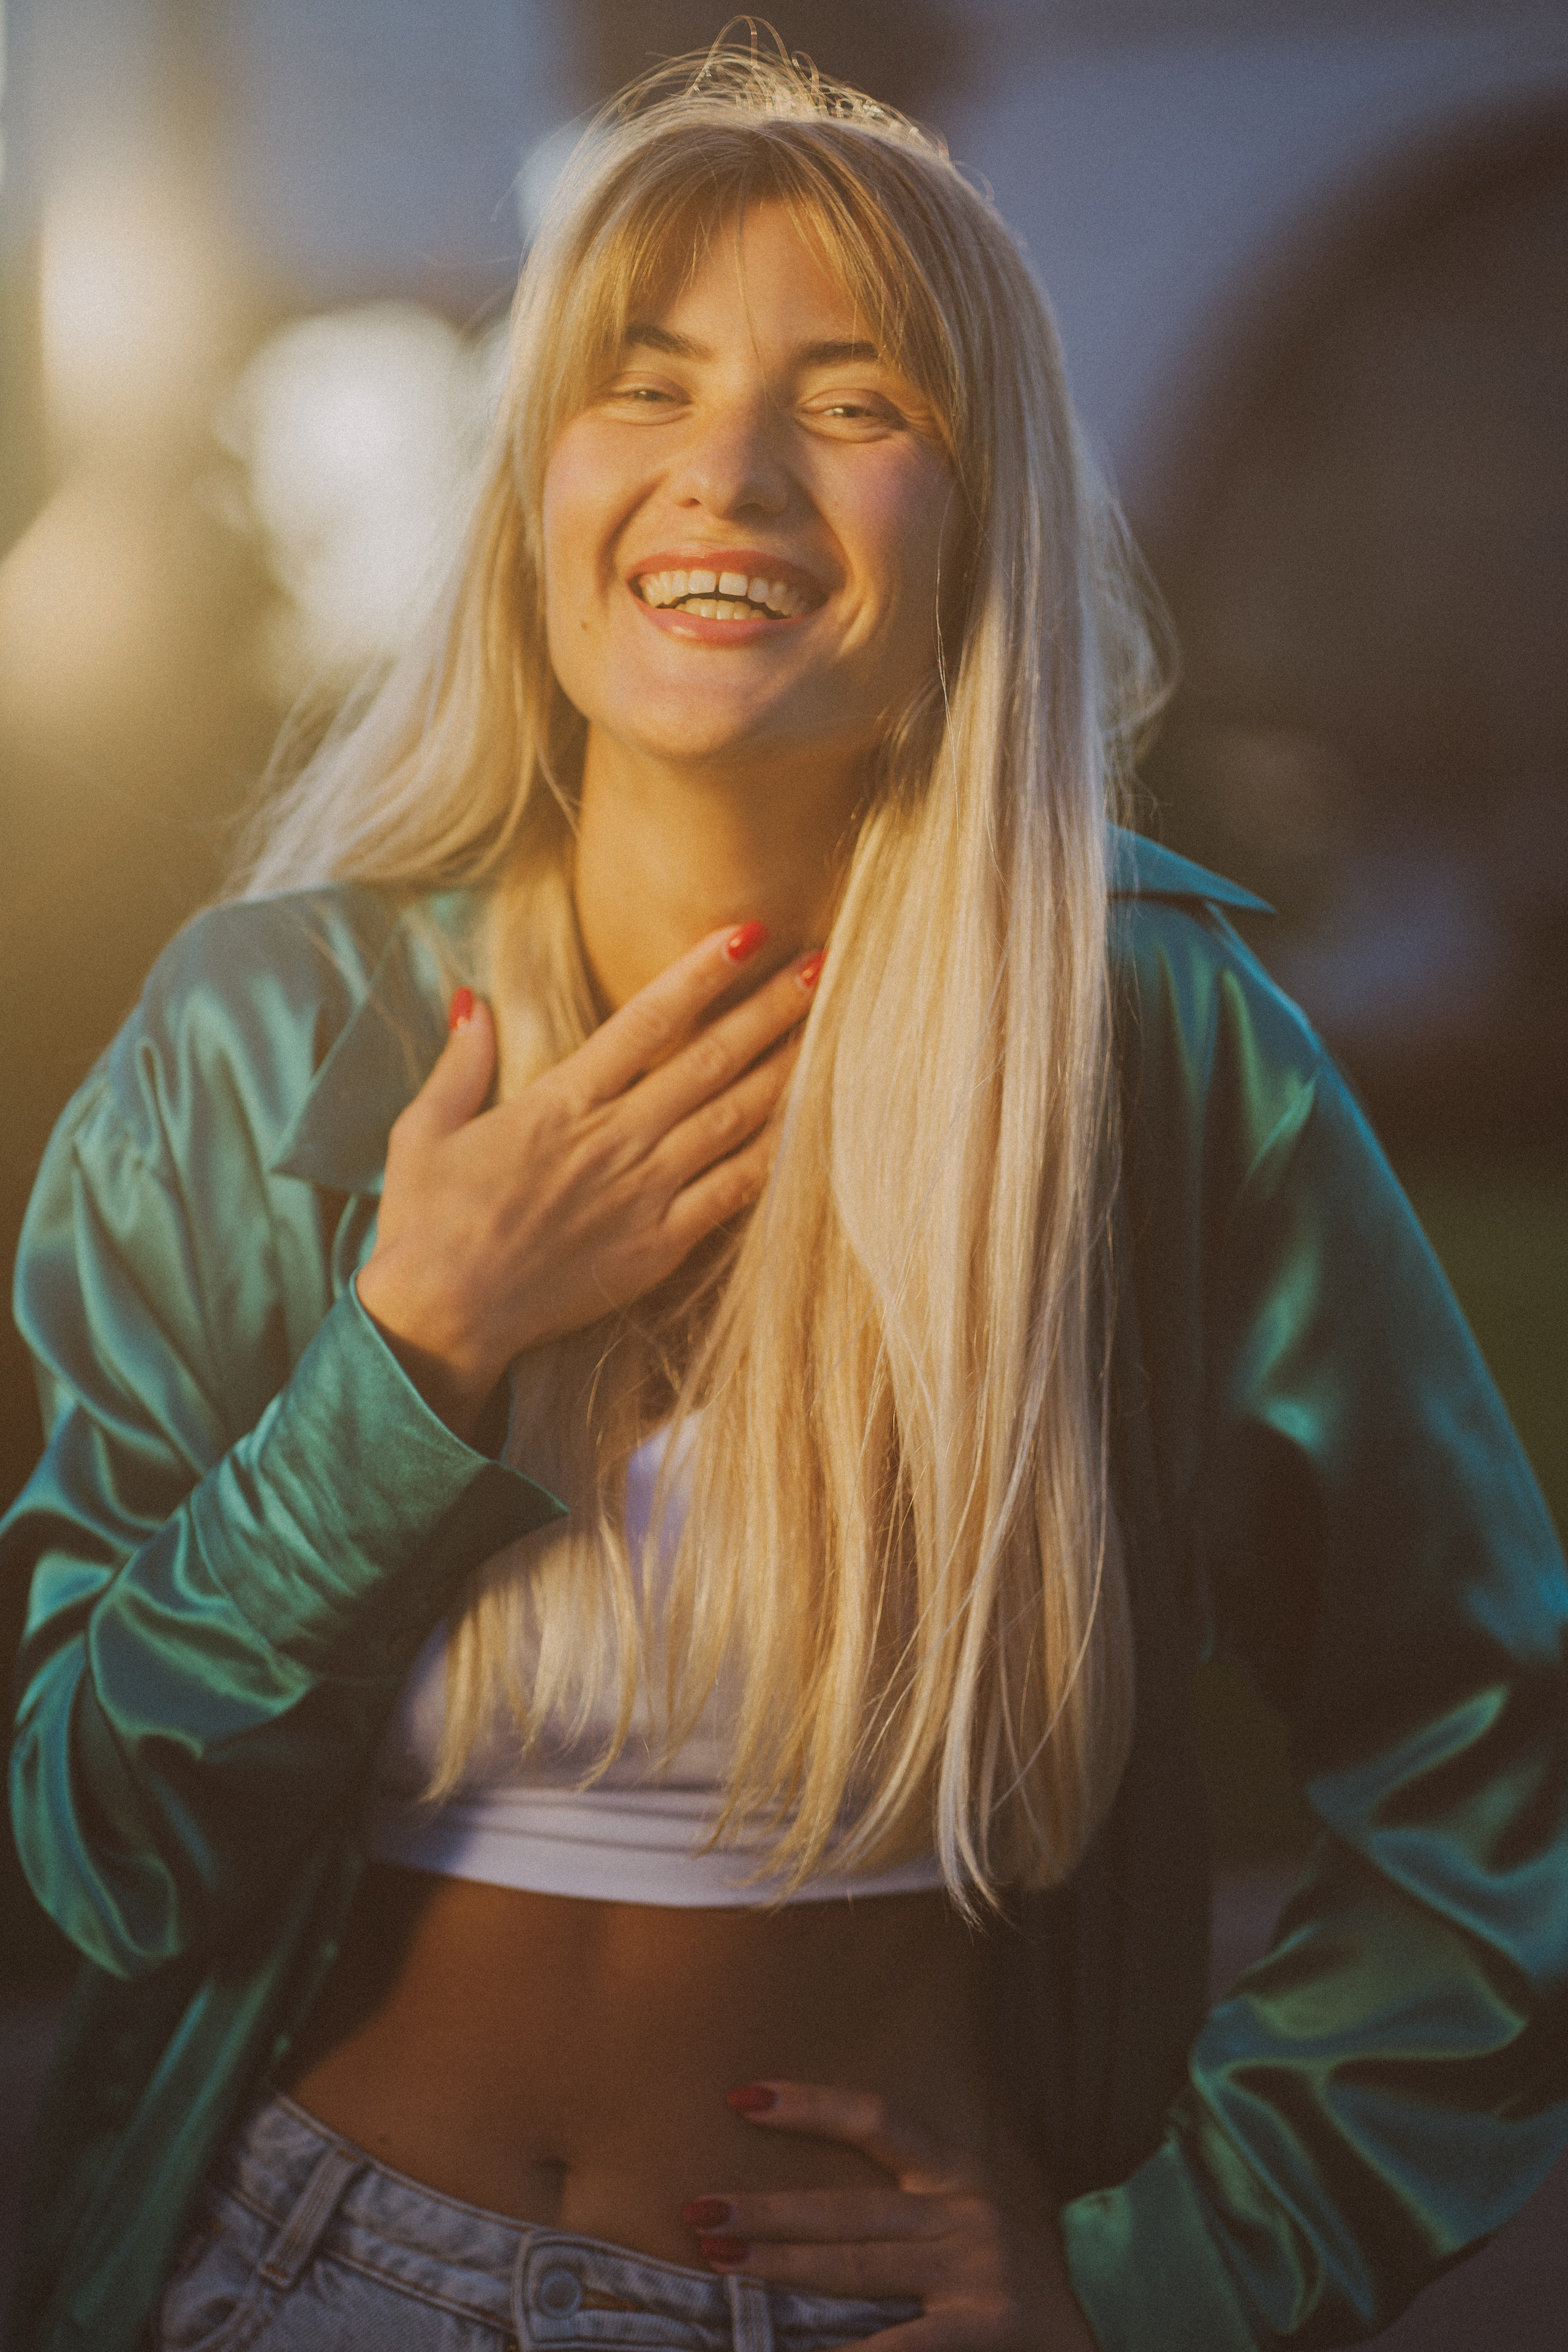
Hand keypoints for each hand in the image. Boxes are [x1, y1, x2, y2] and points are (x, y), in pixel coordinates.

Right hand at [357, 923, 817, 1436]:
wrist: (440, 1319)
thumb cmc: (425, 1223)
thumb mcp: (425, 1130)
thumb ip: (462, 1062)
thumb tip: (473, 998)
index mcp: (559, 1103)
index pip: (646, 1021)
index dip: (702, 972)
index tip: (749, 933)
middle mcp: (613, 1141)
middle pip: (709, 1060)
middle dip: (770, 1010)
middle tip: (823, 965)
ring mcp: (642, 1195)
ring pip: (732, 1120)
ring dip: (786, 1071)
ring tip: (834, 1029)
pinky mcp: (658, 1248)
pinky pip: (731, 1194)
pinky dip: (776, 1157)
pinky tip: (813, 1127)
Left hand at [680, 2082, 1097, 2351]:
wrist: (1124, 2304)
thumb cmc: (1029, 2266)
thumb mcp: (979, 2214)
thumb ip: (915, 2205)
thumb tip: (816, 2210)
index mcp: (959, 2171)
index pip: (877, 2121)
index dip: (811, 2106)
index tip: (743, 2097)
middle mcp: (964, 2210)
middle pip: (847, 2207)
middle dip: (766, 2209)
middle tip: (699, 2211)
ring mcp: (975, 2268)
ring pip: (858, 2267)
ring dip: (783, 2266)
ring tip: (721, 2262)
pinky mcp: (986, 2324)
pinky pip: (901, 2343)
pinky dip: (845, 2351)